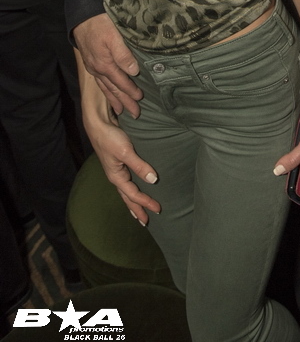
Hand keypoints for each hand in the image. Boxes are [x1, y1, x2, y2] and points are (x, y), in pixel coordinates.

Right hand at [73, 14, 142, 117]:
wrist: (82, 17)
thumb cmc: (100, 24)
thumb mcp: (114, 36)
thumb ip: (123, 55)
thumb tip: (134, 72)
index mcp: (105, 65)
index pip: (121, 82)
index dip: (131, 91)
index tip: (140, 99)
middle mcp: (97, 69)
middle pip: (113, 89)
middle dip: (124, 101)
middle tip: (135, 113)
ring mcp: (92, 67)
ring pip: (105, 87)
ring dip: (114, 99)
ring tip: (121, 110)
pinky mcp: (90, 62)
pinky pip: (99, 82)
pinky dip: (105, 90)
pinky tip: (108, 92)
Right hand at [85, 109, 160, 223]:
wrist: (98, 123)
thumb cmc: (110, 138)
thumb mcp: (125, 152)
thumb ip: (139, 165)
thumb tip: (153, 180)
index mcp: (116, 176)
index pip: (133, 195)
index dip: (145, 202)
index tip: (157, 209)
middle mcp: (116, 175)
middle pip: (127, 197)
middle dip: (136, 209)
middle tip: (145, 221)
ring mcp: (116, 169)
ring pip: (126, 189)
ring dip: (134, 200)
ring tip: (140, 209)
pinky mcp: (119, 161)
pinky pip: (127, 179)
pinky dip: (132, 187)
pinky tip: (135, 185)